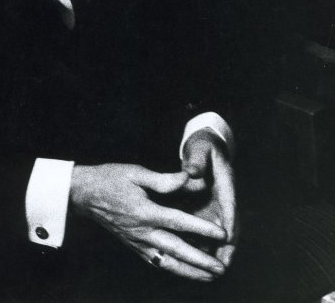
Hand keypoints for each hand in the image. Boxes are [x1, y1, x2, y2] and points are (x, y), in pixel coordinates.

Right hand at [70, 163, 226, 281]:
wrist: (84, 194)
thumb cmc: (111, 178)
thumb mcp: (136, 172)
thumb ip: (164, 179)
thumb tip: (189, 178)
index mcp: (144, 212)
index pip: (178, 222)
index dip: (201, 227)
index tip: (222, 233)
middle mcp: (142, 231)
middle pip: (176, 250)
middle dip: (200, 260)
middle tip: (221, 267)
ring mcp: (137, 242)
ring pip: (167, 262)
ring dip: (190, 271)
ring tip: (210, 276)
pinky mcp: (133, 246)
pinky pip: (156, 262)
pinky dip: (173, 268)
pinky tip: (185, 271)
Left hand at [181, 129, 238, 267]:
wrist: (205, 148)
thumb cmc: (203, 147)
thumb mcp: (200, 148)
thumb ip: (196, 159)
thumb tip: (192, 171)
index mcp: (226, 183)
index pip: (230, 205)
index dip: (229, 222)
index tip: (228, 238)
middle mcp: (224, 199)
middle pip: (230, 226)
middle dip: (227, 248)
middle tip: (222, 268)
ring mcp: (217, 207)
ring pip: (220, 234)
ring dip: (216, 252)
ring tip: (210, 273)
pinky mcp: (209, 211)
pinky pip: (208, 232)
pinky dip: (204, 246)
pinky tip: (195, 260)